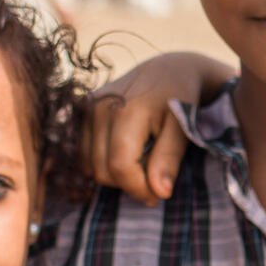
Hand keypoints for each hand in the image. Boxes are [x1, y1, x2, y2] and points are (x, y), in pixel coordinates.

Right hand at [80, 51, 234, 202]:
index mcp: (125, 110)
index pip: (120, 167)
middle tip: (155, 180)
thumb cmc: (180, 100)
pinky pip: (85, 155)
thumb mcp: (183, 128)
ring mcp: (86, 108)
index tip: (159, 195)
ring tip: (143, 164)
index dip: (139, 189)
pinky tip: (127, 154)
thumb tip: (159, 193)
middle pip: (102, 171)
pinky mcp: (81, 112)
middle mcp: (98, 107)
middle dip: (129, 184)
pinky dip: (104, 163)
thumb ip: (169, 159)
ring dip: (116, 175)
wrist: (168, 70)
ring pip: (90, 167)